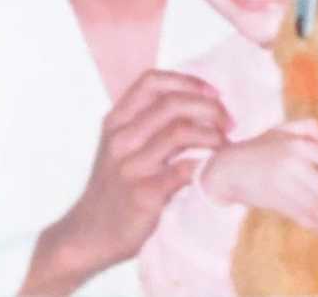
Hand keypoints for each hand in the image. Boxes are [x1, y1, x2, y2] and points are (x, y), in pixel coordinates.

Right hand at [21, 69, 229, 293]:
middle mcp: (120, 138)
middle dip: (208, 107)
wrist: (88, 236)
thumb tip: (194, 102)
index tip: (212, 92)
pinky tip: (214, 169)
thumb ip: (145, 123)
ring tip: (226, 144)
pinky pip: (183, 169)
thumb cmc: (112, 188)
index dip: (186, 81)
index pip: (151, 81)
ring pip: (180, 132)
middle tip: (228, 121)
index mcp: (115, 121)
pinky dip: (205, 165)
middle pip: (171, 103)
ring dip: (212, 135)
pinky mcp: (143, 194)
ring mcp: (130, 166)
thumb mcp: (118, 146)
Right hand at [201, 118, 317, 232]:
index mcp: (298, 144)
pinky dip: (315, 224)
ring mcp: (284, 184)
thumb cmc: (259, 148)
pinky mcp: (276, 201)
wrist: (230, 168)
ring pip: (317, 205)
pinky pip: (302, 216)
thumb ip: (305, 127)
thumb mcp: (280, 131)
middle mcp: (293, 163)